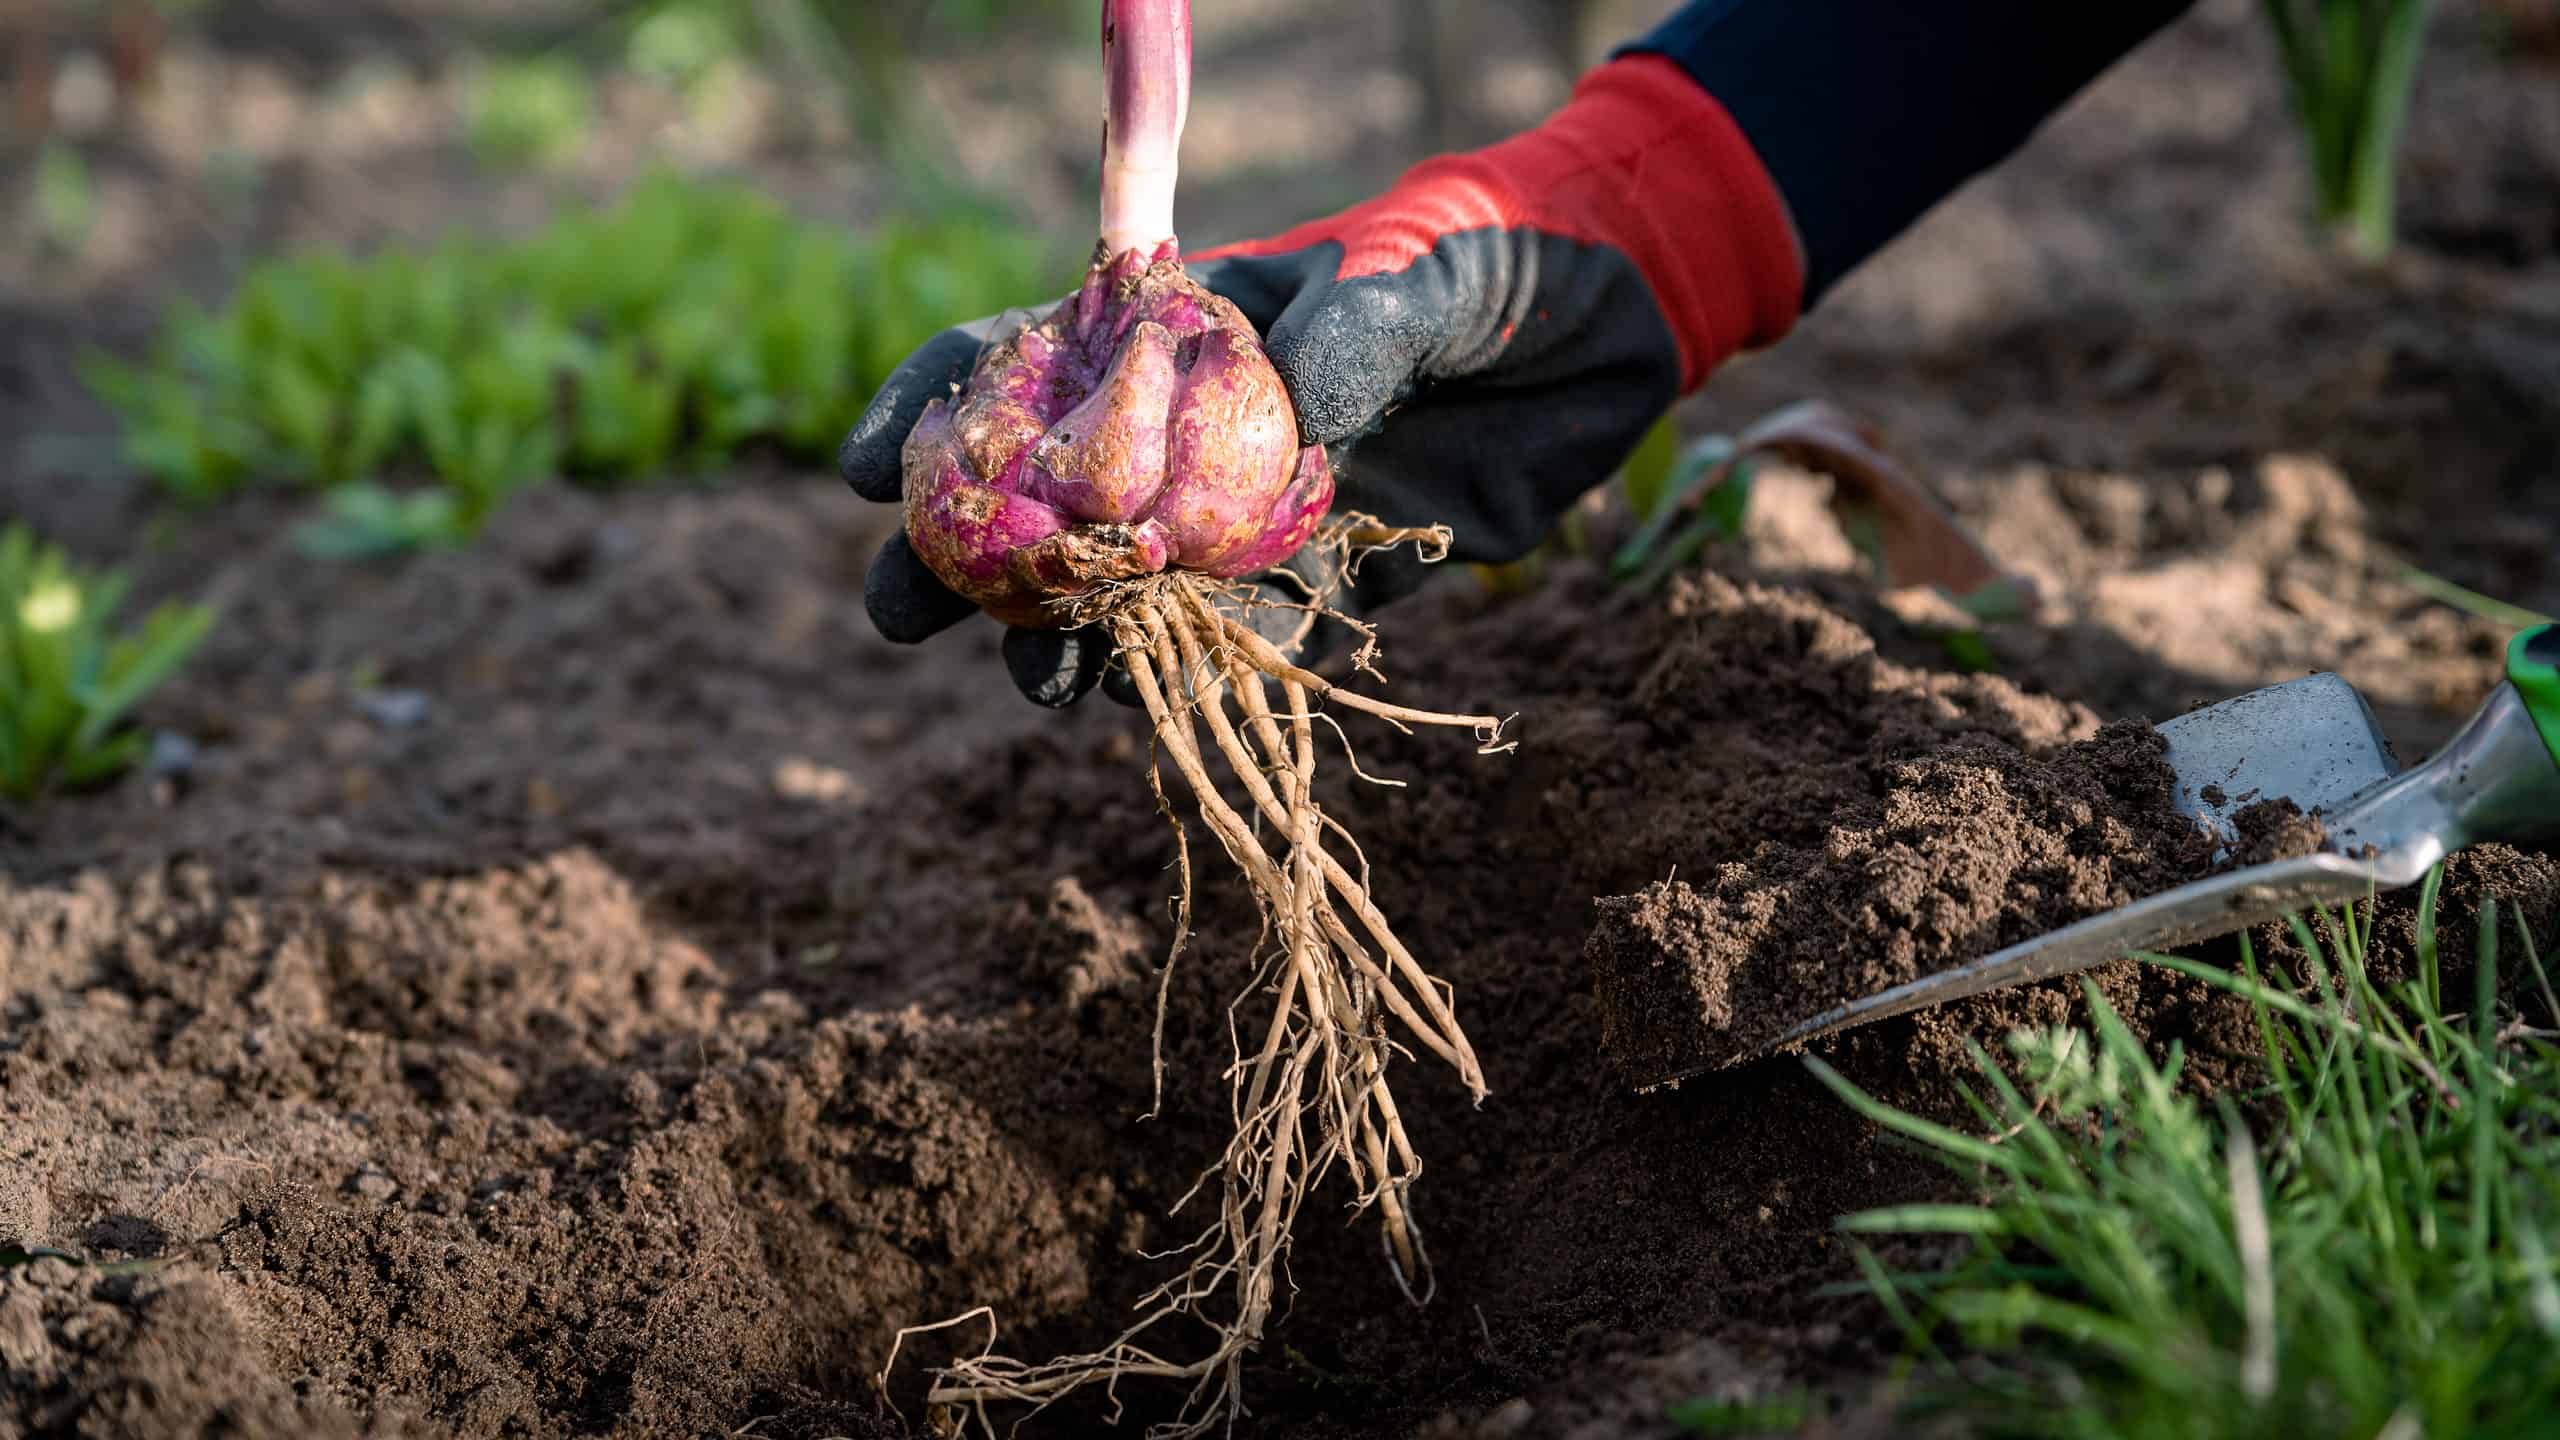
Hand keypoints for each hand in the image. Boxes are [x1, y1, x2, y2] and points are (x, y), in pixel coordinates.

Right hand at [841, 54, 1803, 708]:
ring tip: (1038, 687)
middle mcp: (1197, 424)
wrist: (1614, 323)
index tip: (870, 474)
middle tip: (899, 615)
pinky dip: (1204, 673)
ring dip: (1073, 637)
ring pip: (1135, 584)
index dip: (937, 409)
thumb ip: (1360, 330)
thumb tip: (1304, 412)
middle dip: (964, 553)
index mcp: (1185, 325)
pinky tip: (1153, 709)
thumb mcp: (1428, 274)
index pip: (1026, 356)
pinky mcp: (1334, 572)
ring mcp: (1256, 507)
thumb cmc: (1501, 259)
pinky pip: (1253, 636)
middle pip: (1050, 491)